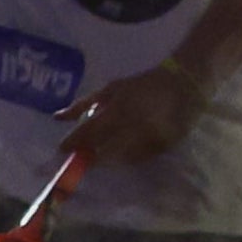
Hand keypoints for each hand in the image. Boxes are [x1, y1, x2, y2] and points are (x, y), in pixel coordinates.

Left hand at [63, 59, 209, 169]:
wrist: (186, 83)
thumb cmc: (143, 84)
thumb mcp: (111, 88)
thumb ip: (84, 104)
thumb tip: (56, 117)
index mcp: (119, 109)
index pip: (90, 132)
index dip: (73, 143)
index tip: (62, 150)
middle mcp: (134, 125)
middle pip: (104, 151)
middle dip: (90, 156)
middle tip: (83, 157)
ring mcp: (151, 137)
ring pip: (122, 158)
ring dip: (109, 159)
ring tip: (103, 154)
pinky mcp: (165, 145)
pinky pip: (140, 158)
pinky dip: (128, 158)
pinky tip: (124, 152)